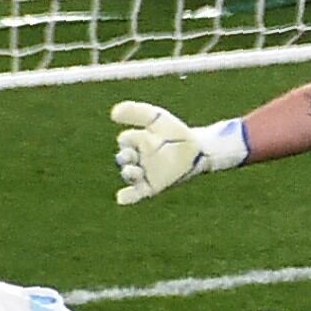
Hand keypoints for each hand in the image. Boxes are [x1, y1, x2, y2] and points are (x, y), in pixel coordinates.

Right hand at [111, 102, 246, 204]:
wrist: (197, 148)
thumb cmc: (175, 132)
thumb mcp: (156, 117)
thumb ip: (136, 112)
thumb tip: (112, 113)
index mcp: (135, 140)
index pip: (125, 140)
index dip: (129, 139)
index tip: (139, 136)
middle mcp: (137, 157)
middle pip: (123, 158)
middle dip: (124, 157)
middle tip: (129, 155)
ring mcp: (144, 172)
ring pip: (129, 175)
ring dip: (128, 173)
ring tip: (132, 171)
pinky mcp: (152, 186)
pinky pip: (136, 193)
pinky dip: (127, 197)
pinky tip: (121, 198)